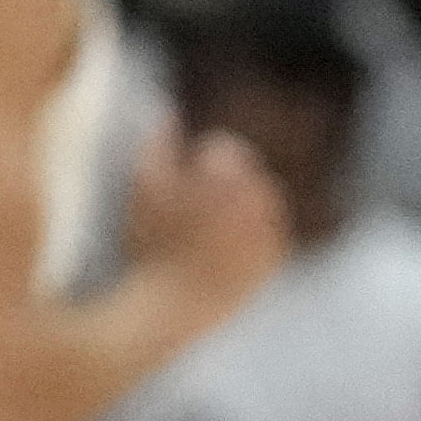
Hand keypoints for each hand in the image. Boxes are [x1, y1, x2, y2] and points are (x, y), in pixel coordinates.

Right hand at [126, 127, 287, 332]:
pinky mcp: (276, 257)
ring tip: (204, 235)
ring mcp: (274, 227)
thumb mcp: (144, 187)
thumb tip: (169, 113)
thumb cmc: (152, 244)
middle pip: (246, 176)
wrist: (173, 308)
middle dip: (222, 186)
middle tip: (190, 214)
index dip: (196, 166)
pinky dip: (250, 238)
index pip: (223, 150)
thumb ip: (158, 144)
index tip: (179, 187)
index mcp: (234, 173)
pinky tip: (220, 253)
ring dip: (238, 211)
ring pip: (258, 204)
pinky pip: (266, 235)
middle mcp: (264, 195)